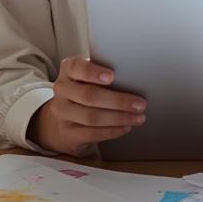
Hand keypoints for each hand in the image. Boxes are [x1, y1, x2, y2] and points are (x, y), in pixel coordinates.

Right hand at [26, 56, 145, 156]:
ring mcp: (62, 113)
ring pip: (92, 117)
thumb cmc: (84, 90)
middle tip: (140, 104)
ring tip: (138, 117)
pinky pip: (92, 134)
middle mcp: (62, 90)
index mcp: (68, 70)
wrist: (64, 117)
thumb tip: (133, 78)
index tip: (112, 76)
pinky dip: (112, 131)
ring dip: (119, 118)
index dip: (93, 72)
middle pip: (89, 96)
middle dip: (118, 101)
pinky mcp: (68, 133)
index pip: (77, 67)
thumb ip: (104, 74)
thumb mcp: (88, 76)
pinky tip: (125, 127)